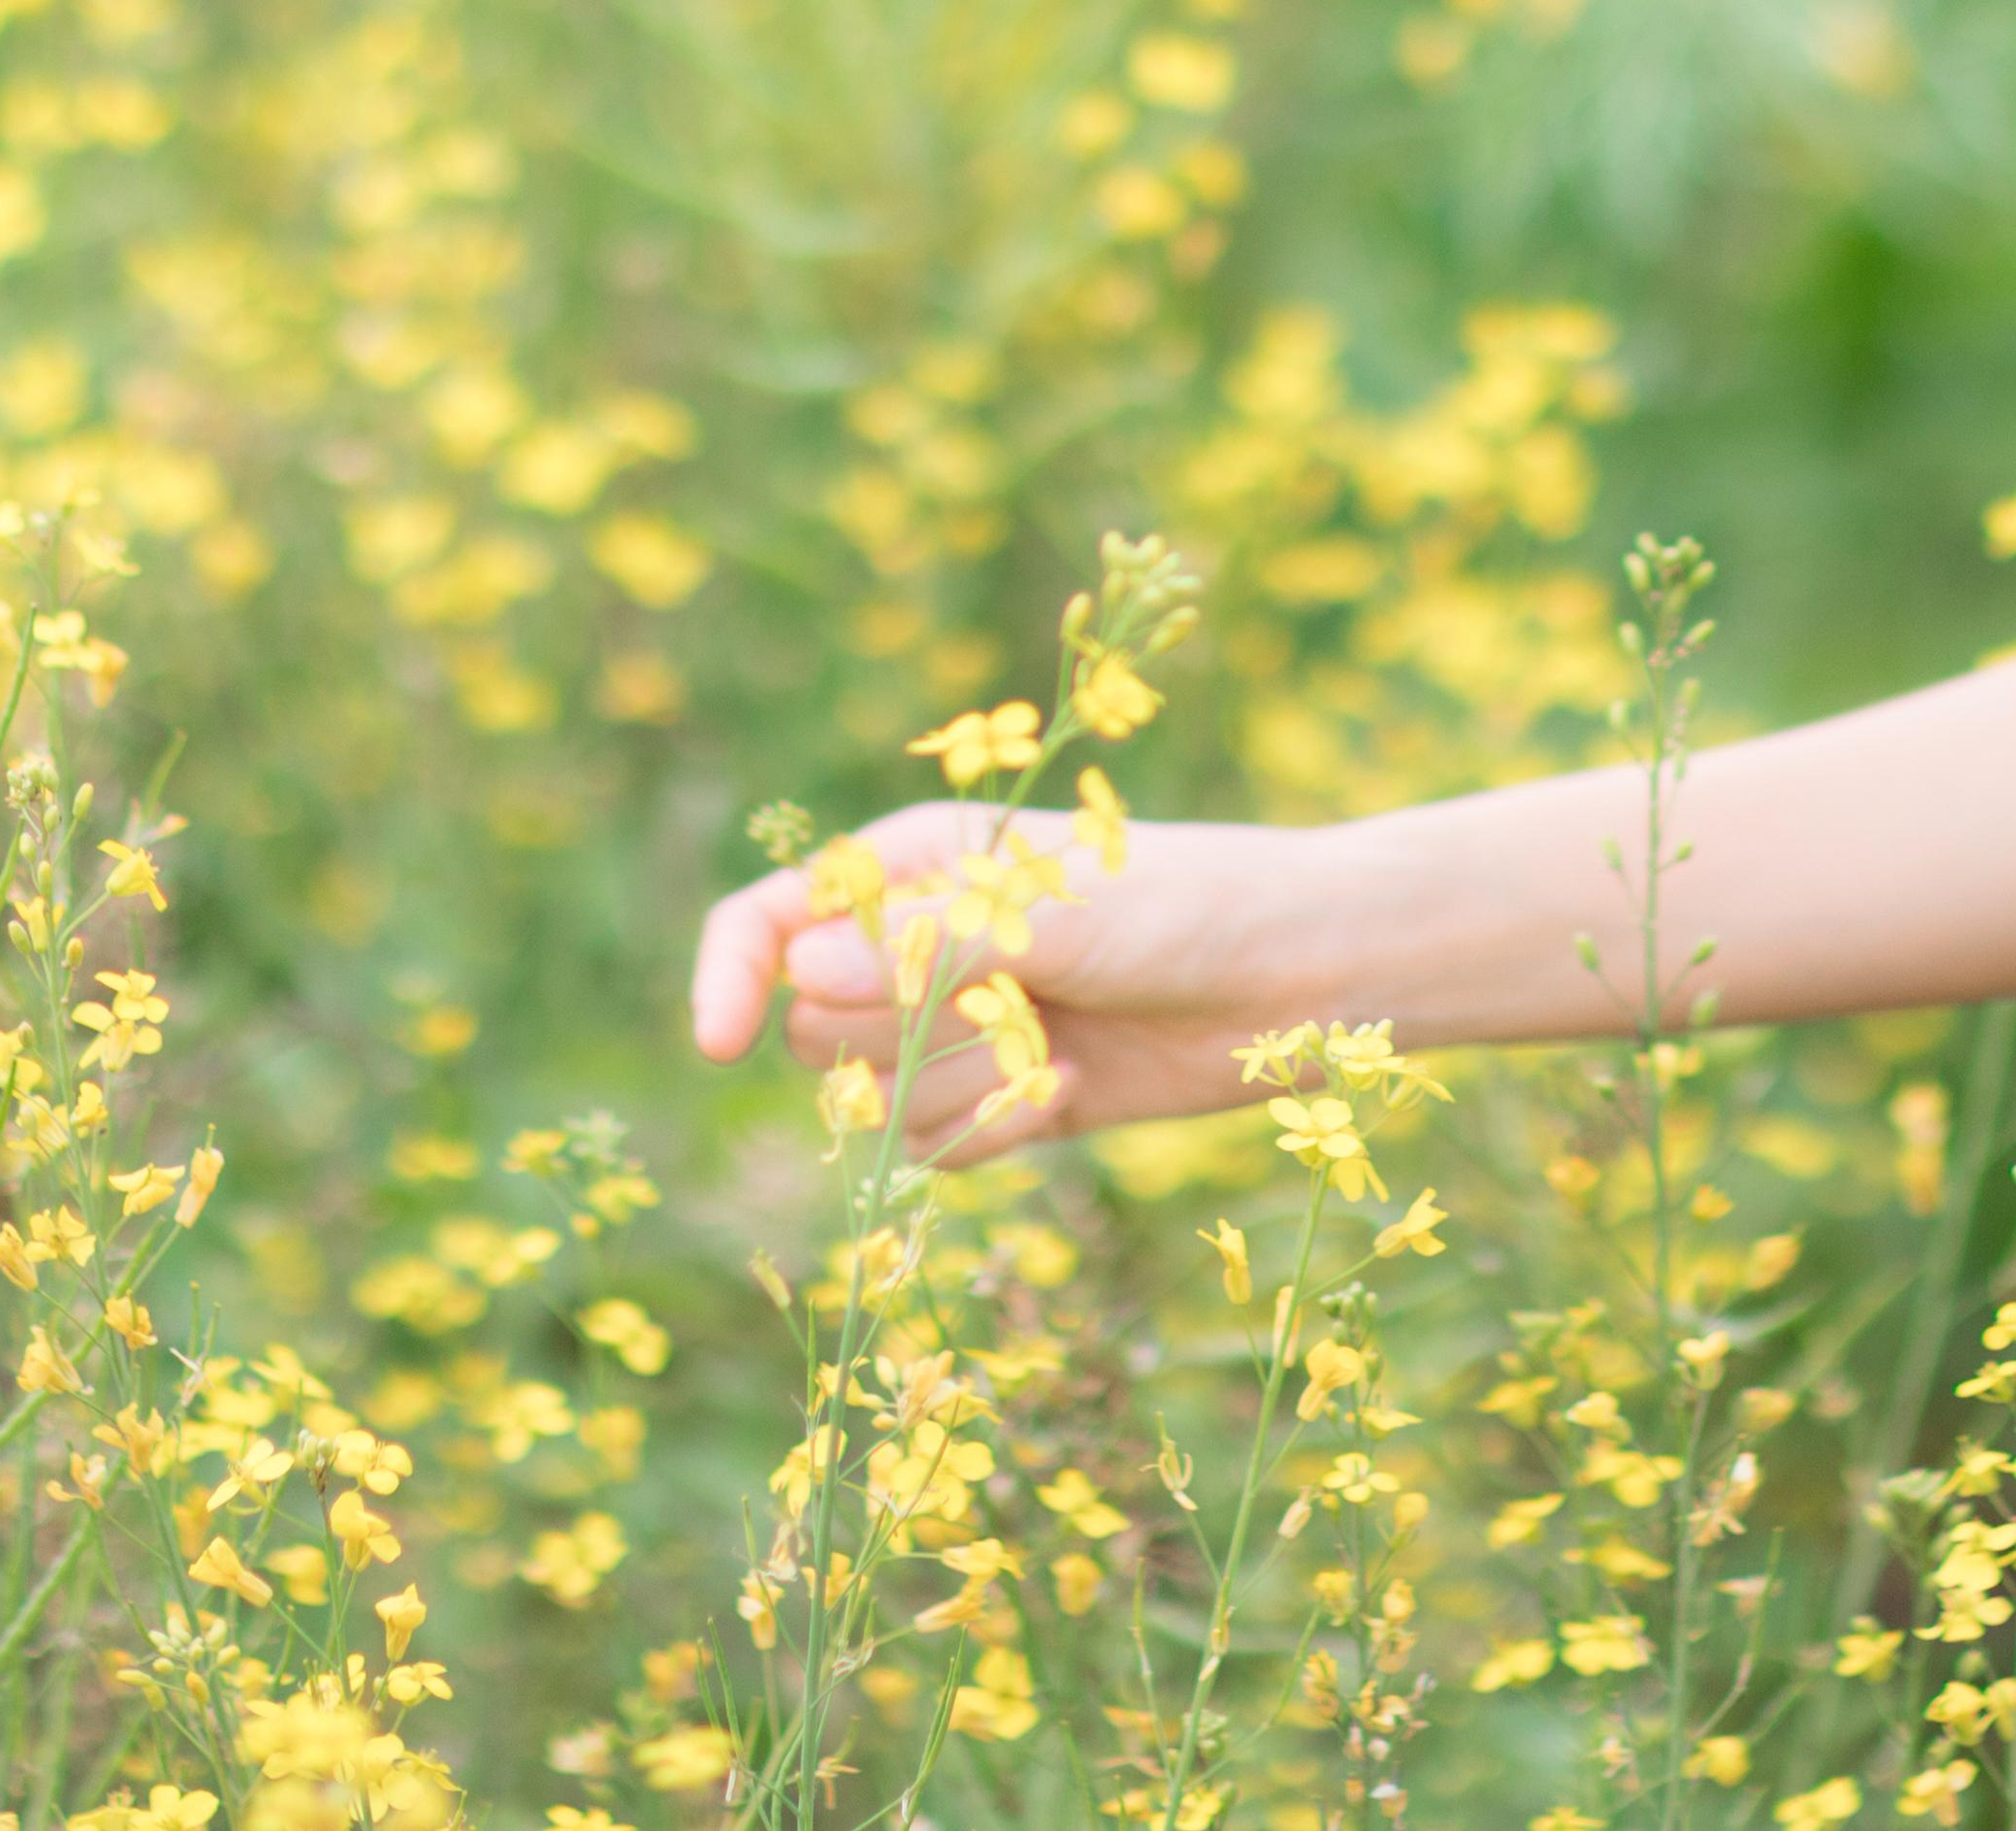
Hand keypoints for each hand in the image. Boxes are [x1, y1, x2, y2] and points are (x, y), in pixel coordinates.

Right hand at [685, 800, 1334, 1166]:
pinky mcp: (1002, 1098)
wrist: (1297, 978)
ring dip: (960, 1089)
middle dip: (901, 1036)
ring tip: (1056, 1043)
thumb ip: (929, 946)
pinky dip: (995, 1133)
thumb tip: (797, 976)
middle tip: (1012, 1003)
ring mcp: (959, 1027)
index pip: (770, 919)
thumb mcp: (1059, 915)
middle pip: (817, 1029)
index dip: (729, 976)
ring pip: (873, 1101)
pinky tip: (1072, 1087)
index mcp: (914, 863)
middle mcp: (918, 945)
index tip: (718, 1043)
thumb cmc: (1185, 906)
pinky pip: (933, 1151)